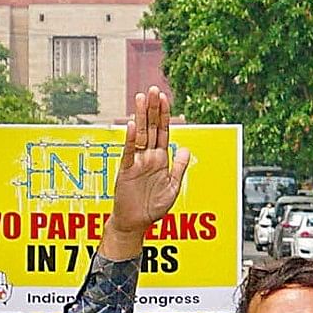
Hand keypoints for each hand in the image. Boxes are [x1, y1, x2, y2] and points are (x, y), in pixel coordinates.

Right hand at [106, 86, 186, 245]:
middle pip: (151, 128)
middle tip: (153, 89)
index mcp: (160, 159)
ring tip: (141, 98)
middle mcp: (148, 157)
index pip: (163, 132)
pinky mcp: (126, 171)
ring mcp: (137, 162)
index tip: (164, 97)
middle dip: (153, 109)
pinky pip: (128, 153)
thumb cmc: (153, 208)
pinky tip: (132, 126)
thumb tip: (186, 148)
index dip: (164, 115)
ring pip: (140, 135)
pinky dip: (130, 140)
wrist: (135, 223)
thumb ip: (180, 167)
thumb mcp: (173, 187)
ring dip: (141, 116)